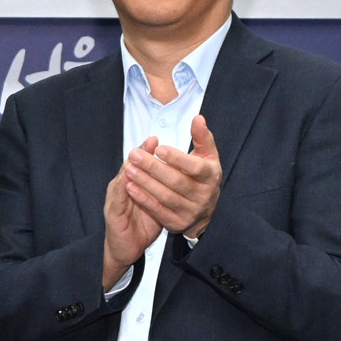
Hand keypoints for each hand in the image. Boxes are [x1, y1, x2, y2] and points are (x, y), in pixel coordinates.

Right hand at [103, 138, 164, 289]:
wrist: (125, 249)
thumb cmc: (140, 225)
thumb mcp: (156, 203)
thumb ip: (163, 186)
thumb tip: (178, 171)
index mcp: (131, 184)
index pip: (138, 164)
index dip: (147, 151)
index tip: (156, 138)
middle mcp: (121, 188)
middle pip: (129, 166)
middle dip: (140, 153)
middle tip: (150, 141)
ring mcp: (115, 200)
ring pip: (122, 179)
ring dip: (130, 166)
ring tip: (138, 154)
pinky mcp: (112, 213)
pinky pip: (119, 198)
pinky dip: (123, 188)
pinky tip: (129, 180)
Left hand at [124, 115, 222, 238]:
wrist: (204, 211)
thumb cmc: (202, 175)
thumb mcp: (207, 156)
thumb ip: (202, 138)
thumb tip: (198, 118)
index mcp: (210, 176)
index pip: (194, 167)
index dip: (177, 158)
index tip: (158, 148)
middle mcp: (203, 196)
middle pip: (176, 181)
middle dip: (153, 167)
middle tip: (135, 155)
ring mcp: (190, 211)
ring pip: (165, 196)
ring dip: (145, 183)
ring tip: (129, 169)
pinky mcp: (177, 223)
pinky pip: (158, 211)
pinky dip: (143, 199)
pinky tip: (130, 187)